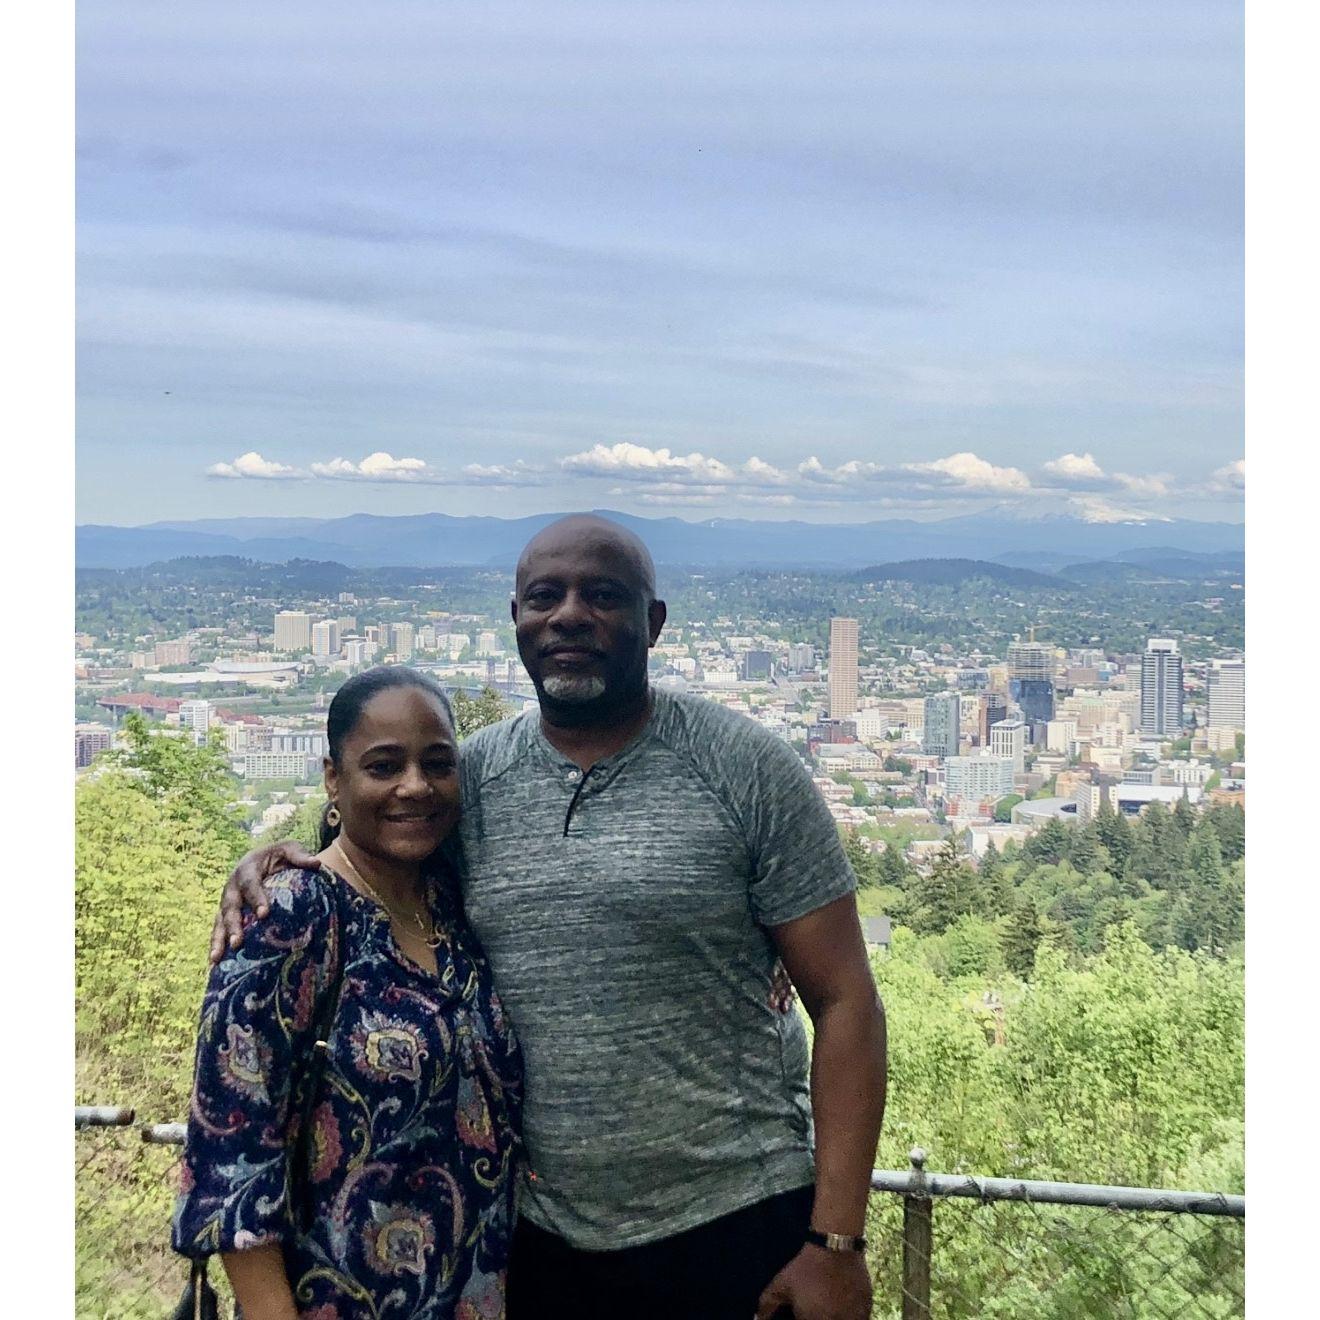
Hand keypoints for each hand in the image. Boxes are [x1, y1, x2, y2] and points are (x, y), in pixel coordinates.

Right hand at [208, 840, 318, 962]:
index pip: (250, 884)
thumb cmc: (280, 855)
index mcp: (247, 868)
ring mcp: (227, 901)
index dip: (256, 898)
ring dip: (218, 939)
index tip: (264, 914)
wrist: (265, 857)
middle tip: (238, 942)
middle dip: (233, 925)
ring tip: (217, 959)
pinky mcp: (226, 913)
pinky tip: (215, 964)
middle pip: (230, 906)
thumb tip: (316, 864)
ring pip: (220, 921)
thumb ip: (300, 856)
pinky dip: (216, 945)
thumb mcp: (290, 849)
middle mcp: (233, 886)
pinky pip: (218, 930)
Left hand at [755, 1245, 871, 1319]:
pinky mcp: (867, 1309)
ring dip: (837, 1317)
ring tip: (831, 1307)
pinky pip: (860, 1319)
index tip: (803, 1315)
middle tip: (817, 1309)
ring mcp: (854, 1318)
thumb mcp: (782, 1284)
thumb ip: (768, 1304)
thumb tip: (757, 1318)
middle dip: (819, 1317)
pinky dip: (853, 1316)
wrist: (835, 1247)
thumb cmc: (806, 1267)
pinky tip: (845, 1306)